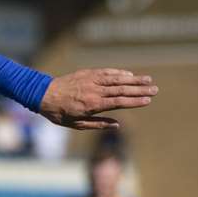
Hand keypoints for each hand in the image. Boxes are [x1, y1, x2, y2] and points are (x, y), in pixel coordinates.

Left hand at [38, 69, 157, 129]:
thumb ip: (98, 124)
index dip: (134, 101)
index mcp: (92, 105)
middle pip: (121, 90)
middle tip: (155, 89)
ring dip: (133, 79)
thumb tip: (117, 124)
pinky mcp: (87, 73)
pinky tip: (129, 75)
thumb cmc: (59, 113)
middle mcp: (94, 91)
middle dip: (139, 90)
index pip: (118, 102)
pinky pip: (106, 72)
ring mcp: (91, 80)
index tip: (148, 100)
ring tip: (148, 80)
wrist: (42, 95)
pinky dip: (118, 73)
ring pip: (116, 79)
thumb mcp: (76, 124)